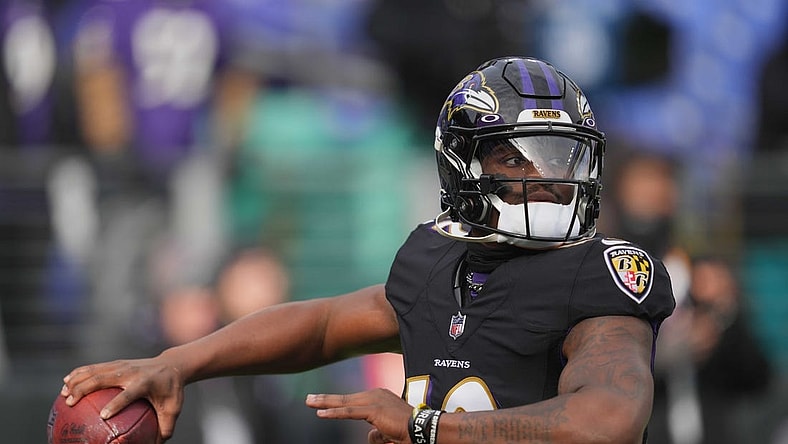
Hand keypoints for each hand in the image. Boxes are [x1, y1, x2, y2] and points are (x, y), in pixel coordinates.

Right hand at [60, 355, 185, 441]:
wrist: (172, 365)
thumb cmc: (171, 391)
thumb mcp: (173, 409)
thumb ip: (165, 428)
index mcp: (146, 383)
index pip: (129, 394)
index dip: (116, 404)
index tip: (103, 416)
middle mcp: (132, 372)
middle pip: (105, 378)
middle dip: (85, 389)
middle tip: (70, 402)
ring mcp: (123, 365)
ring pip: (96, 370)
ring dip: (77, 380)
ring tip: (63, 393)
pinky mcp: (117, 363)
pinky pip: (95, 367)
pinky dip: (79, 372)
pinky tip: (66, 381)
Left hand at [306, 388, 413, 443]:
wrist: (421, 428)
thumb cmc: (407, 430)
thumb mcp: (388, 430)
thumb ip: (377, 431)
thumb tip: (369, 434)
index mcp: (378, 397)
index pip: (352, 400)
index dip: (336, 402)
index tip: (323, 403)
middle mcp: (375, 394)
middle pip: (345, 398)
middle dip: (326, 399)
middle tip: (309, 398)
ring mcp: (373, 400)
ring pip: (344, 402)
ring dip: (325, 402)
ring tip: (309, 402)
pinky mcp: (372, 410)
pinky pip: (348, 412)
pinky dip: (334, 413)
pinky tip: (321, 413)